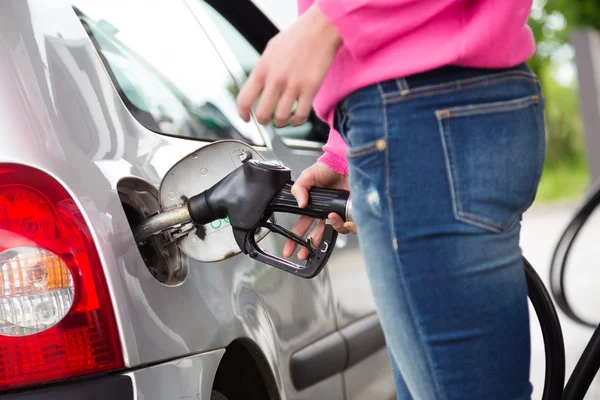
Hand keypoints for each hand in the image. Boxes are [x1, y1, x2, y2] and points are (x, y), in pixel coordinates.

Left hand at [236, 4, 341, 126]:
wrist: (319, 30)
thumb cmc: (296, 38)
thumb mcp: (270, 51)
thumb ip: (262, 70)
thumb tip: (257, 88)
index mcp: (262, 69)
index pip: (244, 99)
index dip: (242, 114)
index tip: (246, 118)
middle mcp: (276, 79)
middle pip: (263, 114)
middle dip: (264, 121)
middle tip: (267, 120)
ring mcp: (293, 85)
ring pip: (281, 118)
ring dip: (281, 123)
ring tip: (283, 120)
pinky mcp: (310, 89)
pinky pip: (301, 115)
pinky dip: (297, 121)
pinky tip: (297, 118)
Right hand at [283, 162, 356, 260]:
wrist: (346, 162)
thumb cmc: (329, 167)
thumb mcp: (308, 175)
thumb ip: (299, 189)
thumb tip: (300, 204)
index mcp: (314, 206)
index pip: (302, 225)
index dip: (295, 238)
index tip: (289, 249)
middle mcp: (326, 212)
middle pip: (317, 235)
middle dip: (309, 247)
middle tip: (303, 254)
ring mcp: (340, 214)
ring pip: (335, 231)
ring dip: (332, 227)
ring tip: (331, 217)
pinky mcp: (353, 213)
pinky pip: (350, 226)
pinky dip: (346, 224)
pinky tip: (342, 216)